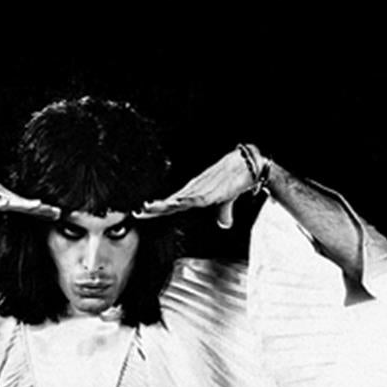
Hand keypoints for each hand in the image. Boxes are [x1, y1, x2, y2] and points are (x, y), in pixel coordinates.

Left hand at [135, 144, 264, 228]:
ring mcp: (201, 189)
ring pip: (178, 199)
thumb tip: (224, 224)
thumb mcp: (227, 200)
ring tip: (148, 208)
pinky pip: (195, 198)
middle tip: (137, 211)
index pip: (171, 202)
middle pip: (170, 201)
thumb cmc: (236, 178)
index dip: (157, 208)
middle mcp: (194, 190)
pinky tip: (174, 204)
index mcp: (194, 192)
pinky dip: (184, 201)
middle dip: (154, 207)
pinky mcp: (211, 190)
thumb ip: (223, 212)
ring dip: (163, 205)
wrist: (249, 162)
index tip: (142, 212)